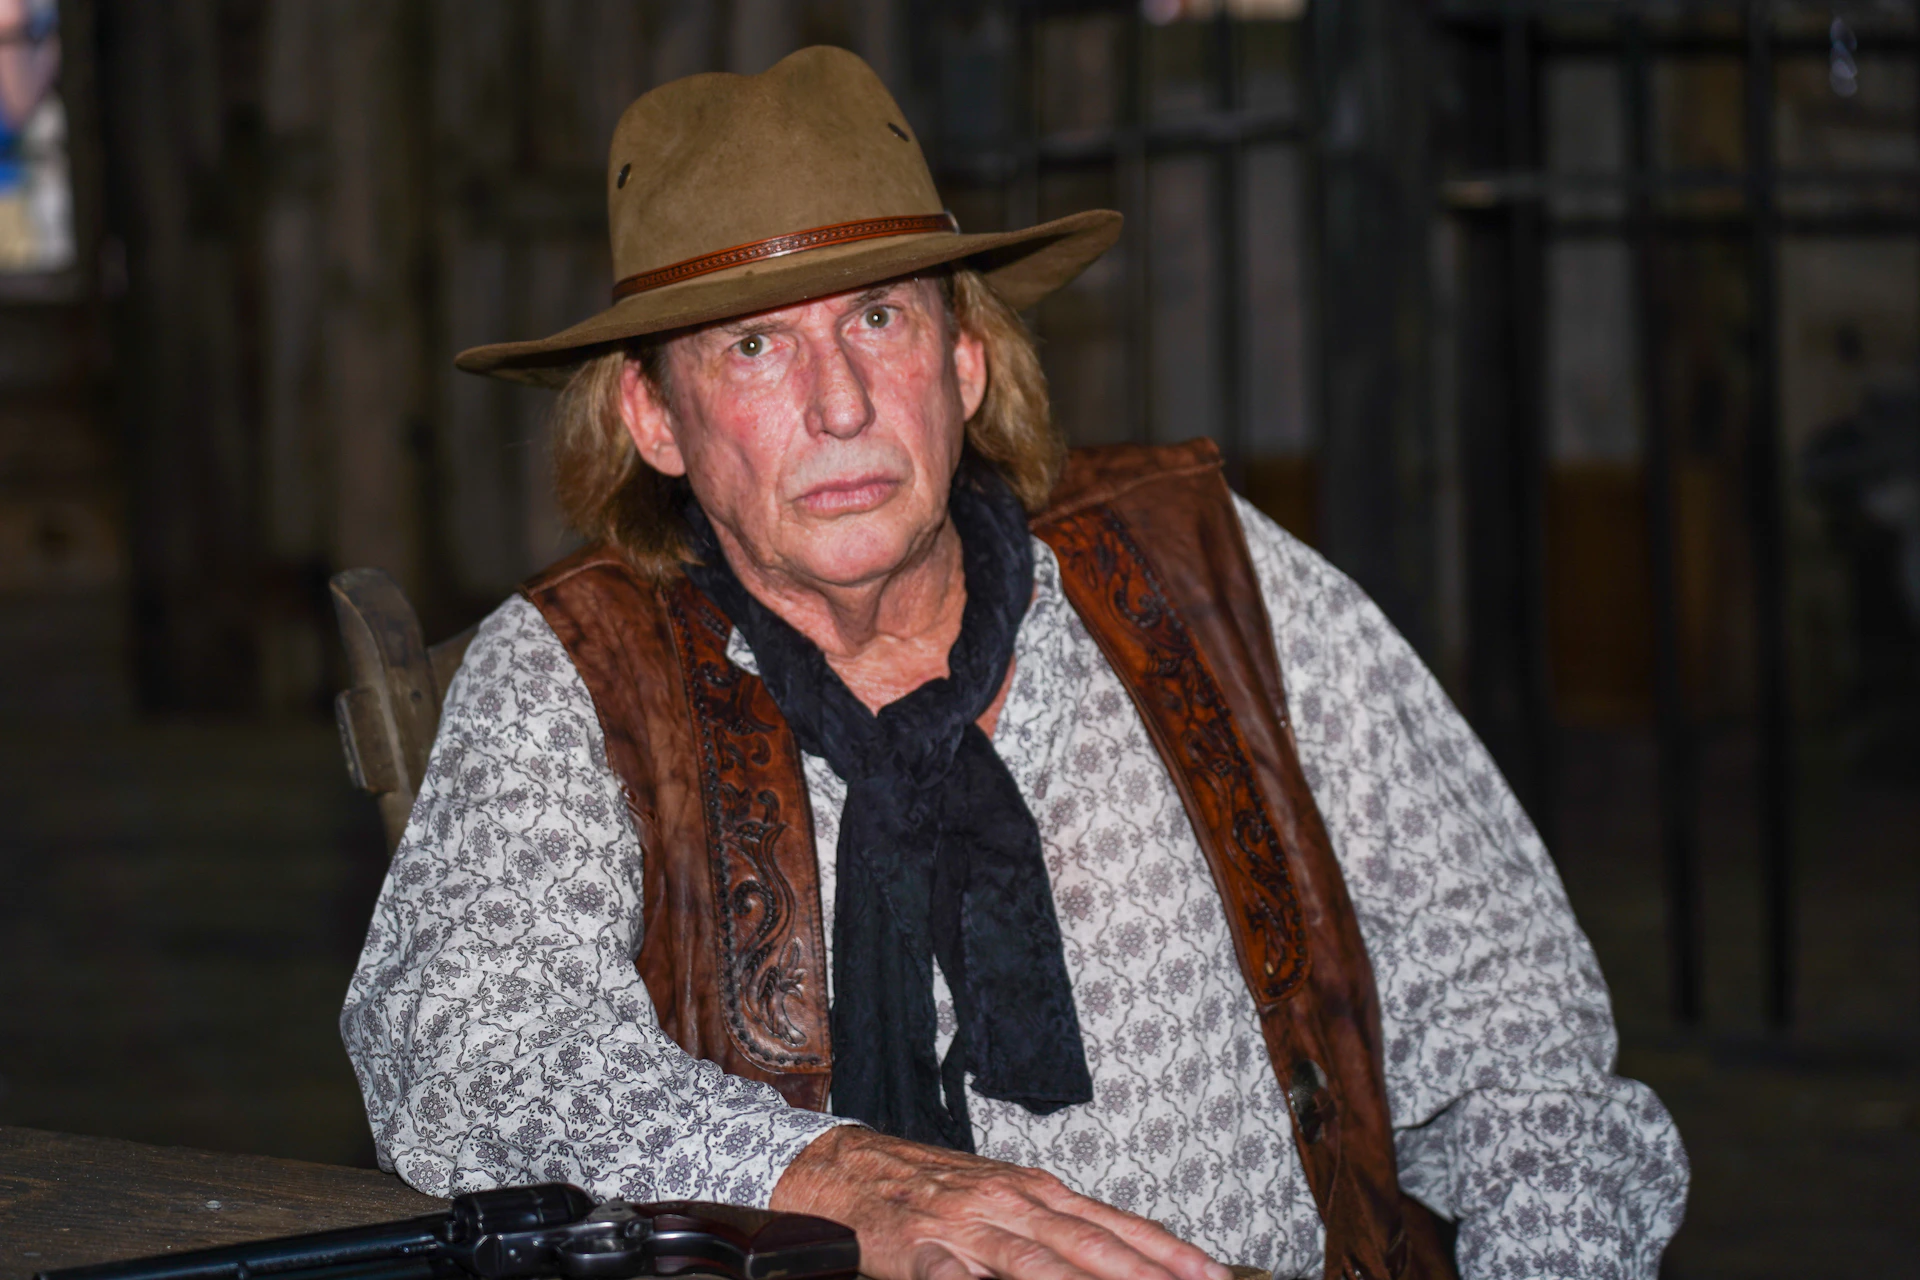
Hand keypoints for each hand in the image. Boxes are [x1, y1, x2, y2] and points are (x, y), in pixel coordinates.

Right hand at [769, 1126, 1233, 1279]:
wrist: (851, 1167)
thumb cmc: (932, 1188)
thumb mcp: (1005, 1198)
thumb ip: (1057, 1229)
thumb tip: (1120, 1255)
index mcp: (1036, 1191)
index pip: (1115, 1225)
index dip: (1166, 1251)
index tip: (1211, 1274)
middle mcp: (1012, 1203)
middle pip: (1091, 1244)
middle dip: (1147, 1272)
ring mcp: (968, 1226)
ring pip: (1037, 1262)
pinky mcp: (922, 1250)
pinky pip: (956, 1279)